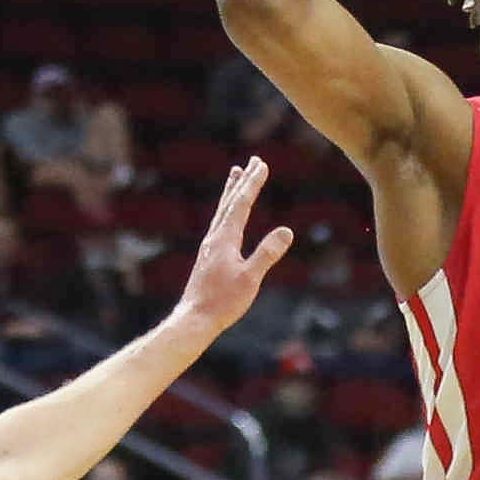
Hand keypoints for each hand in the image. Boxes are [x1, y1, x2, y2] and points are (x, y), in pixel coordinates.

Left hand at [163, 157, 291, 340]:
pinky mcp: (208, 256)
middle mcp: (215, 237)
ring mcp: (210, 246)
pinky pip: (220, 223)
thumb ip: (267, 254)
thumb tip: (286, 231)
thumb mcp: (250, 278)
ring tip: (235, 175)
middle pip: (230, 202)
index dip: (253, 184)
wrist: (194, 318)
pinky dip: (226, 210)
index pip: (241, 204)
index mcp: (225, 238)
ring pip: (222, 211)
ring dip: (231, 191)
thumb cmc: (222, 301)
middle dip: (243, 181)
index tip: (262, 165)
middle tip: (253, 161)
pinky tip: (228, 216)